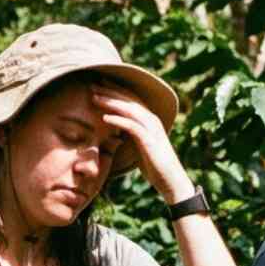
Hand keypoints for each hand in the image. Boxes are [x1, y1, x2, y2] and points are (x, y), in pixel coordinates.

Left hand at [90, 84, 193, 203]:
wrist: (171, 181)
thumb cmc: (155, 166)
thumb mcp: (140, 147)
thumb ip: (130, 137)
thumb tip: (115, 134)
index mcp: (149, 120)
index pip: (131, 100)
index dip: (115, 91)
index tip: (99, 84)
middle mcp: (152, 120)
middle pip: (129, 101)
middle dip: (110, 92)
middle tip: (93, 85)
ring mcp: (152, 130)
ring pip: (130, 110)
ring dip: (111, 102)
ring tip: (95, 98)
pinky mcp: (150, 141)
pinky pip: (132, 126)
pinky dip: (118, 120)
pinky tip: (105, 117)